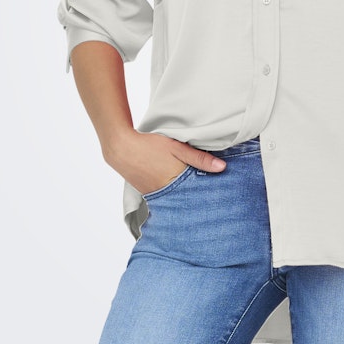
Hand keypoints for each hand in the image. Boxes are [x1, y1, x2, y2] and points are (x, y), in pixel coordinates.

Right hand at [103, 130, 226, 195]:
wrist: (121, 148)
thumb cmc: (150, 145)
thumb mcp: (178, 147)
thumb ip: (200, 158)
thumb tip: (222, 168)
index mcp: (176, 183)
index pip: (198, 193)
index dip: (209, 192)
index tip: (220, 194)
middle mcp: (166, 193)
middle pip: (188, 198)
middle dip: (199, 197)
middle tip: (213, 198)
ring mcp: (156, 195)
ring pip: (177, 198)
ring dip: (186, 195)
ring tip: (197, 192)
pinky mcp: (148, 193)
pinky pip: (166, 197)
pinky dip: (174, 193)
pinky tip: (179, 189)